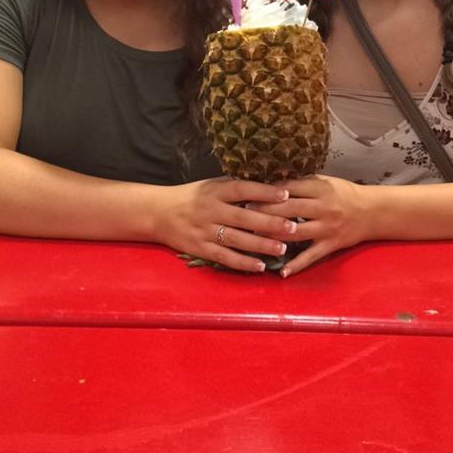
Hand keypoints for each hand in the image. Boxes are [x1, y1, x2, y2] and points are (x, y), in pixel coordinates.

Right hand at [155, 178, 298, 272]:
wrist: (159, 213)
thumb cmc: (192, 197)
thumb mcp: (211, 186)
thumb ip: (234, 189)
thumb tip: (268, 188)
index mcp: (215, 191)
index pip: (242, 189)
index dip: (264, 192)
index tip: (286, 194)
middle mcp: (211, 210)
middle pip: (244, 217)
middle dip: (270, 222)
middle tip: (293, 226)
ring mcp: (205, 231)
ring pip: (237, 239)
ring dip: (261, 245)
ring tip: (282, 248)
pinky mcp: (201, 249)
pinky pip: (225, 257)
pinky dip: (243, 262)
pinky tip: (260, 266)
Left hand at [252, 175, 375, 276]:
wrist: (372, 212)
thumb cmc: (344, 193)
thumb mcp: (325, 181)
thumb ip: (302, 182)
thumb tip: (272, 182)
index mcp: (320, 189)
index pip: (290, 189)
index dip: (269, 192)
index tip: (250, 193)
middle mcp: (323, 208)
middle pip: (289, 209)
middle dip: (265, 211)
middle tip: (244, 212)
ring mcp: (327, 228)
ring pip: (295, 233)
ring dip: (273, 235)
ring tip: (253, 236)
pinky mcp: (330, 245)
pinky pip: (311, 257)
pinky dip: (296, 265)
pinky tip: (281, 272)